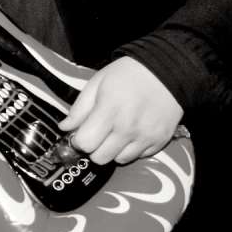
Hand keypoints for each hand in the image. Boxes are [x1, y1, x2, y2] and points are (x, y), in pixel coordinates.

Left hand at [58, 56, 183, 165]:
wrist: (167, 71)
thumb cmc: (127, 74)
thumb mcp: (97, 83)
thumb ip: (79, 109)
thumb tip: (65, 128)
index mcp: (109, 110)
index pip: (85, 143)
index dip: (78, 140)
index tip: (81, 133)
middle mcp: (128, 128)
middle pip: (100, 157)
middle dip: (94, 147)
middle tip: (98, 133)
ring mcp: (146, 136)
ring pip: (119, 160)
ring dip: (113, 150)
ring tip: (116, 132)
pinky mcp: (160, 141)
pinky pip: (138, 156)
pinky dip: (132, 149)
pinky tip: (132, 133)